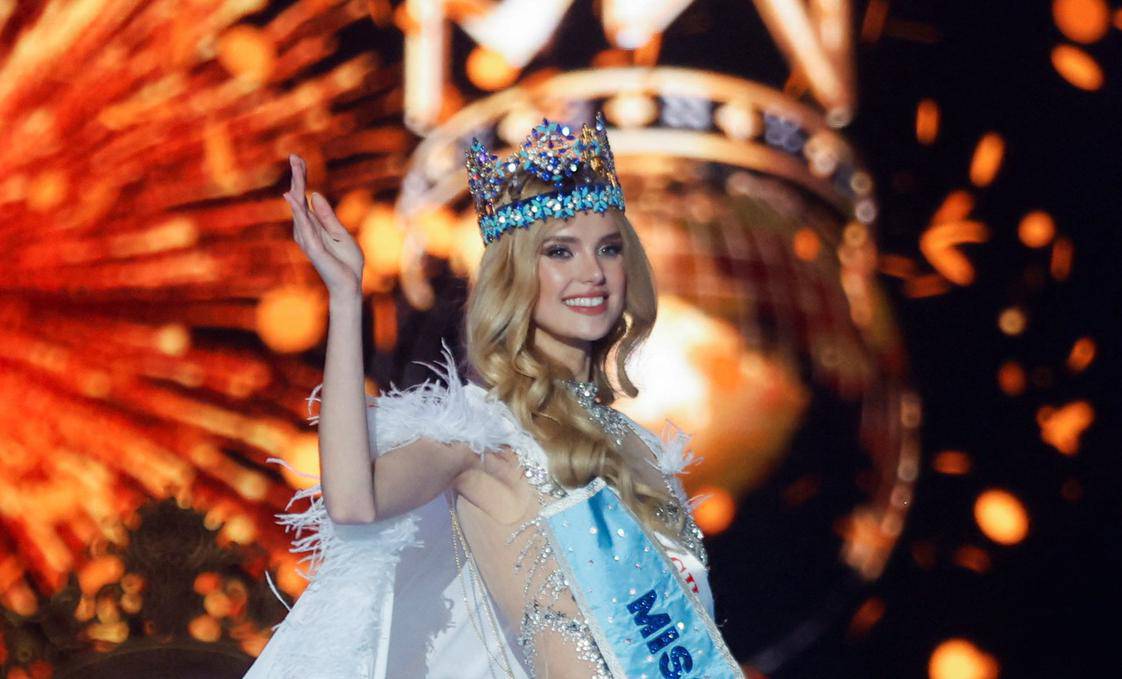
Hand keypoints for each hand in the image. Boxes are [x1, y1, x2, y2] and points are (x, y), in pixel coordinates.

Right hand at [283, 154, 363, 298]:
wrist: (350, 284)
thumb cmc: (347, 261)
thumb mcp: (340, 233)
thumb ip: (327, 216)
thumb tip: (314, 195)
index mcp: (314, 225)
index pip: (305, 198)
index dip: (302, 178)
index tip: (298, 158)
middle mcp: (306, 230)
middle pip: (299, 198)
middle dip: (298, 177)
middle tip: (294, 156)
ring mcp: (307, 238)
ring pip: (299, 208)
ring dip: (297, 187)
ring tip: (297, 168)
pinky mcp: (312, 247)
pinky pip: (304, 225)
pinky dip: (298, 210)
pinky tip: (293, 196)